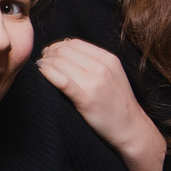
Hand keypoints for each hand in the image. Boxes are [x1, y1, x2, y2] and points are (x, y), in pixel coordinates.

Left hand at [37, 39, 165, 170]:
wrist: (129, 127)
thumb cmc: (116, 102)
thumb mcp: (111, 74)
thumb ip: (93, 61)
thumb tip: (64, 48)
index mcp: (108, 59)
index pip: (74, 43)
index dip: (57, 46)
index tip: (49, 54)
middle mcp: (102, 67)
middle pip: (65, 51)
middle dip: (49, 54)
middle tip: (42, 61)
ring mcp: (94, 82)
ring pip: (60, 62)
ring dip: (45, 63)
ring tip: (41, 69)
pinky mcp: (86, 98)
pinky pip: (61, 80)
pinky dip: (48, 73)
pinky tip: (42, 73)